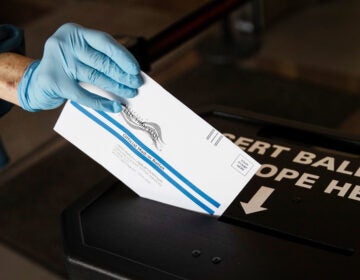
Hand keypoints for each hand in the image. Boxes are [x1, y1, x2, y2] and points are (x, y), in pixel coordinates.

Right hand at [17, 23, 142, 112]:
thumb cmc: (67, 70)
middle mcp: (64, 43)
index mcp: (74, 33)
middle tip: (136, 84)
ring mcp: (57, 61)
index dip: (122, 56)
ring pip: (95, 76)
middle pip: (101, 60)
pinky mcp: (53, 81)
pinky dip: (101, 103)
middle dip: (122, 74)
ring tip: (130, 94)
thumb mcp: (82, 57)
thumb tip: (130, 74)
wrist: (37, 84)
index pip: (104, 42)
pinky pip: (84, 94)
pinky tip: (114, 107)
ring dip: (116, 87)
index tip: (136, 69)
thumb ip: (100, 60)